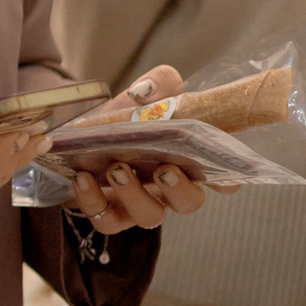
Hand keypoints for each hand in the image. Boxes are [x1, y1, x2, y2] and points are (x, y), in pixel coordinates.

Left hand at [63, 65, 239, 233]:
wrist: (77, 134)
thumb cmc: (122, 120)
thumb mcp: (141, 98)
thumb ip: (157, 84)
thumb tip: (151, 88)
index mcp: (186, 161)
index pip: (221, 179)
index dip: (227, 179)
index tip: (220, 171)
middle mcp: (168, 189)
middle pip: (190, 203)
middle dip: (180, 190)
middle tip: (164, 169)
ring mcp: (138, 205)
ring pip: (150, 216)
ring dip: (135, 195)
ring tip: (117, 169)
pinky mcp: (107, 213)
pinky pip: (105, 221)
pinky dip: (94, 201)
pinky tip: (83, 177)